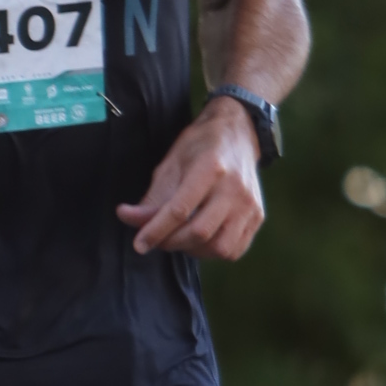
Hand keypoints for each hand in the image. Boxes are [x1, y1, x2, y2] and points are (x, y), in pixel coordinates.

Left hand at [118, 97, 265, 259]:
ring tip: (181, 237)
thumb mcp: (171, 164)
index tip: (139, 244)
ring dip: (193, 250)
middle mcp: (235, 188)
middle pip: (199, 232)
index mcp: (210, 168)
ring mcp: (250, 204)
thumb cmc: (200, 146)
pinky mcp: (258, 216)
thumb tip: (128, 219)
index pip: (179, 210)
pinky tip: (201, 239)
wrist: (238, 133)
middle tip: (158, 238)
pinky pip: (234, 249)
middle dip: (171, 242)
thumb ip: (152, 197)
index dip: (155, 231)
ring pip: (219, 247)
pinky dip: (212, 251)